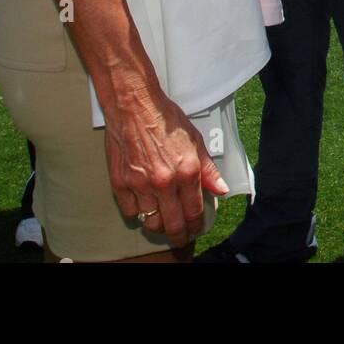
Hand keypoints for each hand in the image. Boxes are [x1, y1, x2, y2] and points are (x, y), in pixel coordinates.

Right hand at [104, 83, 229, 248]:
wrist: (134, 105)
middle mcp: (165, 182)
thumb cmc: (164, 118)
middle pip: (173, 224)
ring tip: (162, 221)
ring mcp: (141, 184)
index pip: (194, 212)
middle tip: (180, 238)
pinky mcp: (121, 183)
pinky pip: (130, 211)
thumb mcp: (196, 140)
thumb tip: (221, 190)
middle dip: (179, 236)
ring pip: (150, 222)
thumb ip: (208, 169)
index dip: (196, 226)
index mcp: (186, 171)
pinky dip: (137, 212)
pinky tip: (143, 206)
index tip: (195, 230)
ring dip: (158, 225)